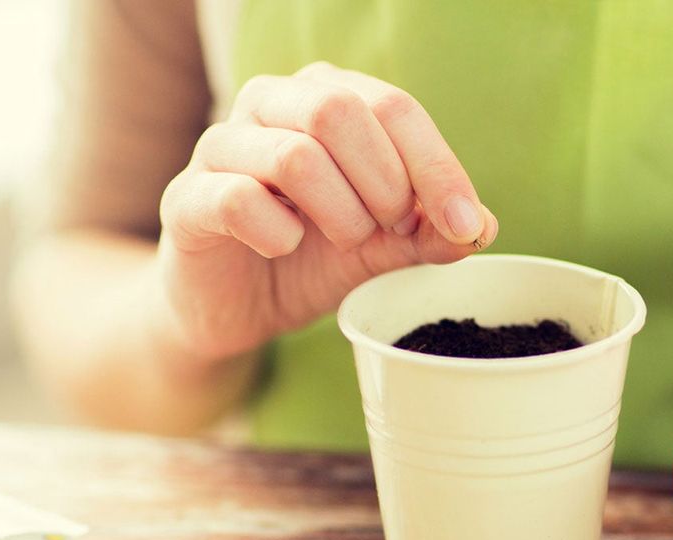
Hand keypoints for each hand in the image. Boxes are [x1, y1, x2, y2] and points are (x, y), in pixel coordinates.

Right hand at [155, 62, 497, 359]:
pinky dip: (280, 234)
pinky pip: (242, 199)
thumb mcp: (382, 248)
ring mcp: (221, 146)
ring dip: (340, 213)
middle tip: (389, 231)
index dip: (437, 168)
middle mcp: (270, 104)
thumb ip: (429, 234)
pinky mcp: (188, 198)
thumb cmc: (310, 259)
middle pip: (340, 111)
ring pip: (295, 154)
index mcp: (325, 97)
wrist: (235, 309)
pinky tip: (287, 247)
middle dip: (384, 185)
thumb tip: (484, 227)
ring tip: (344, 241)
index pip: (393, 107)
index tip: (464, 225)